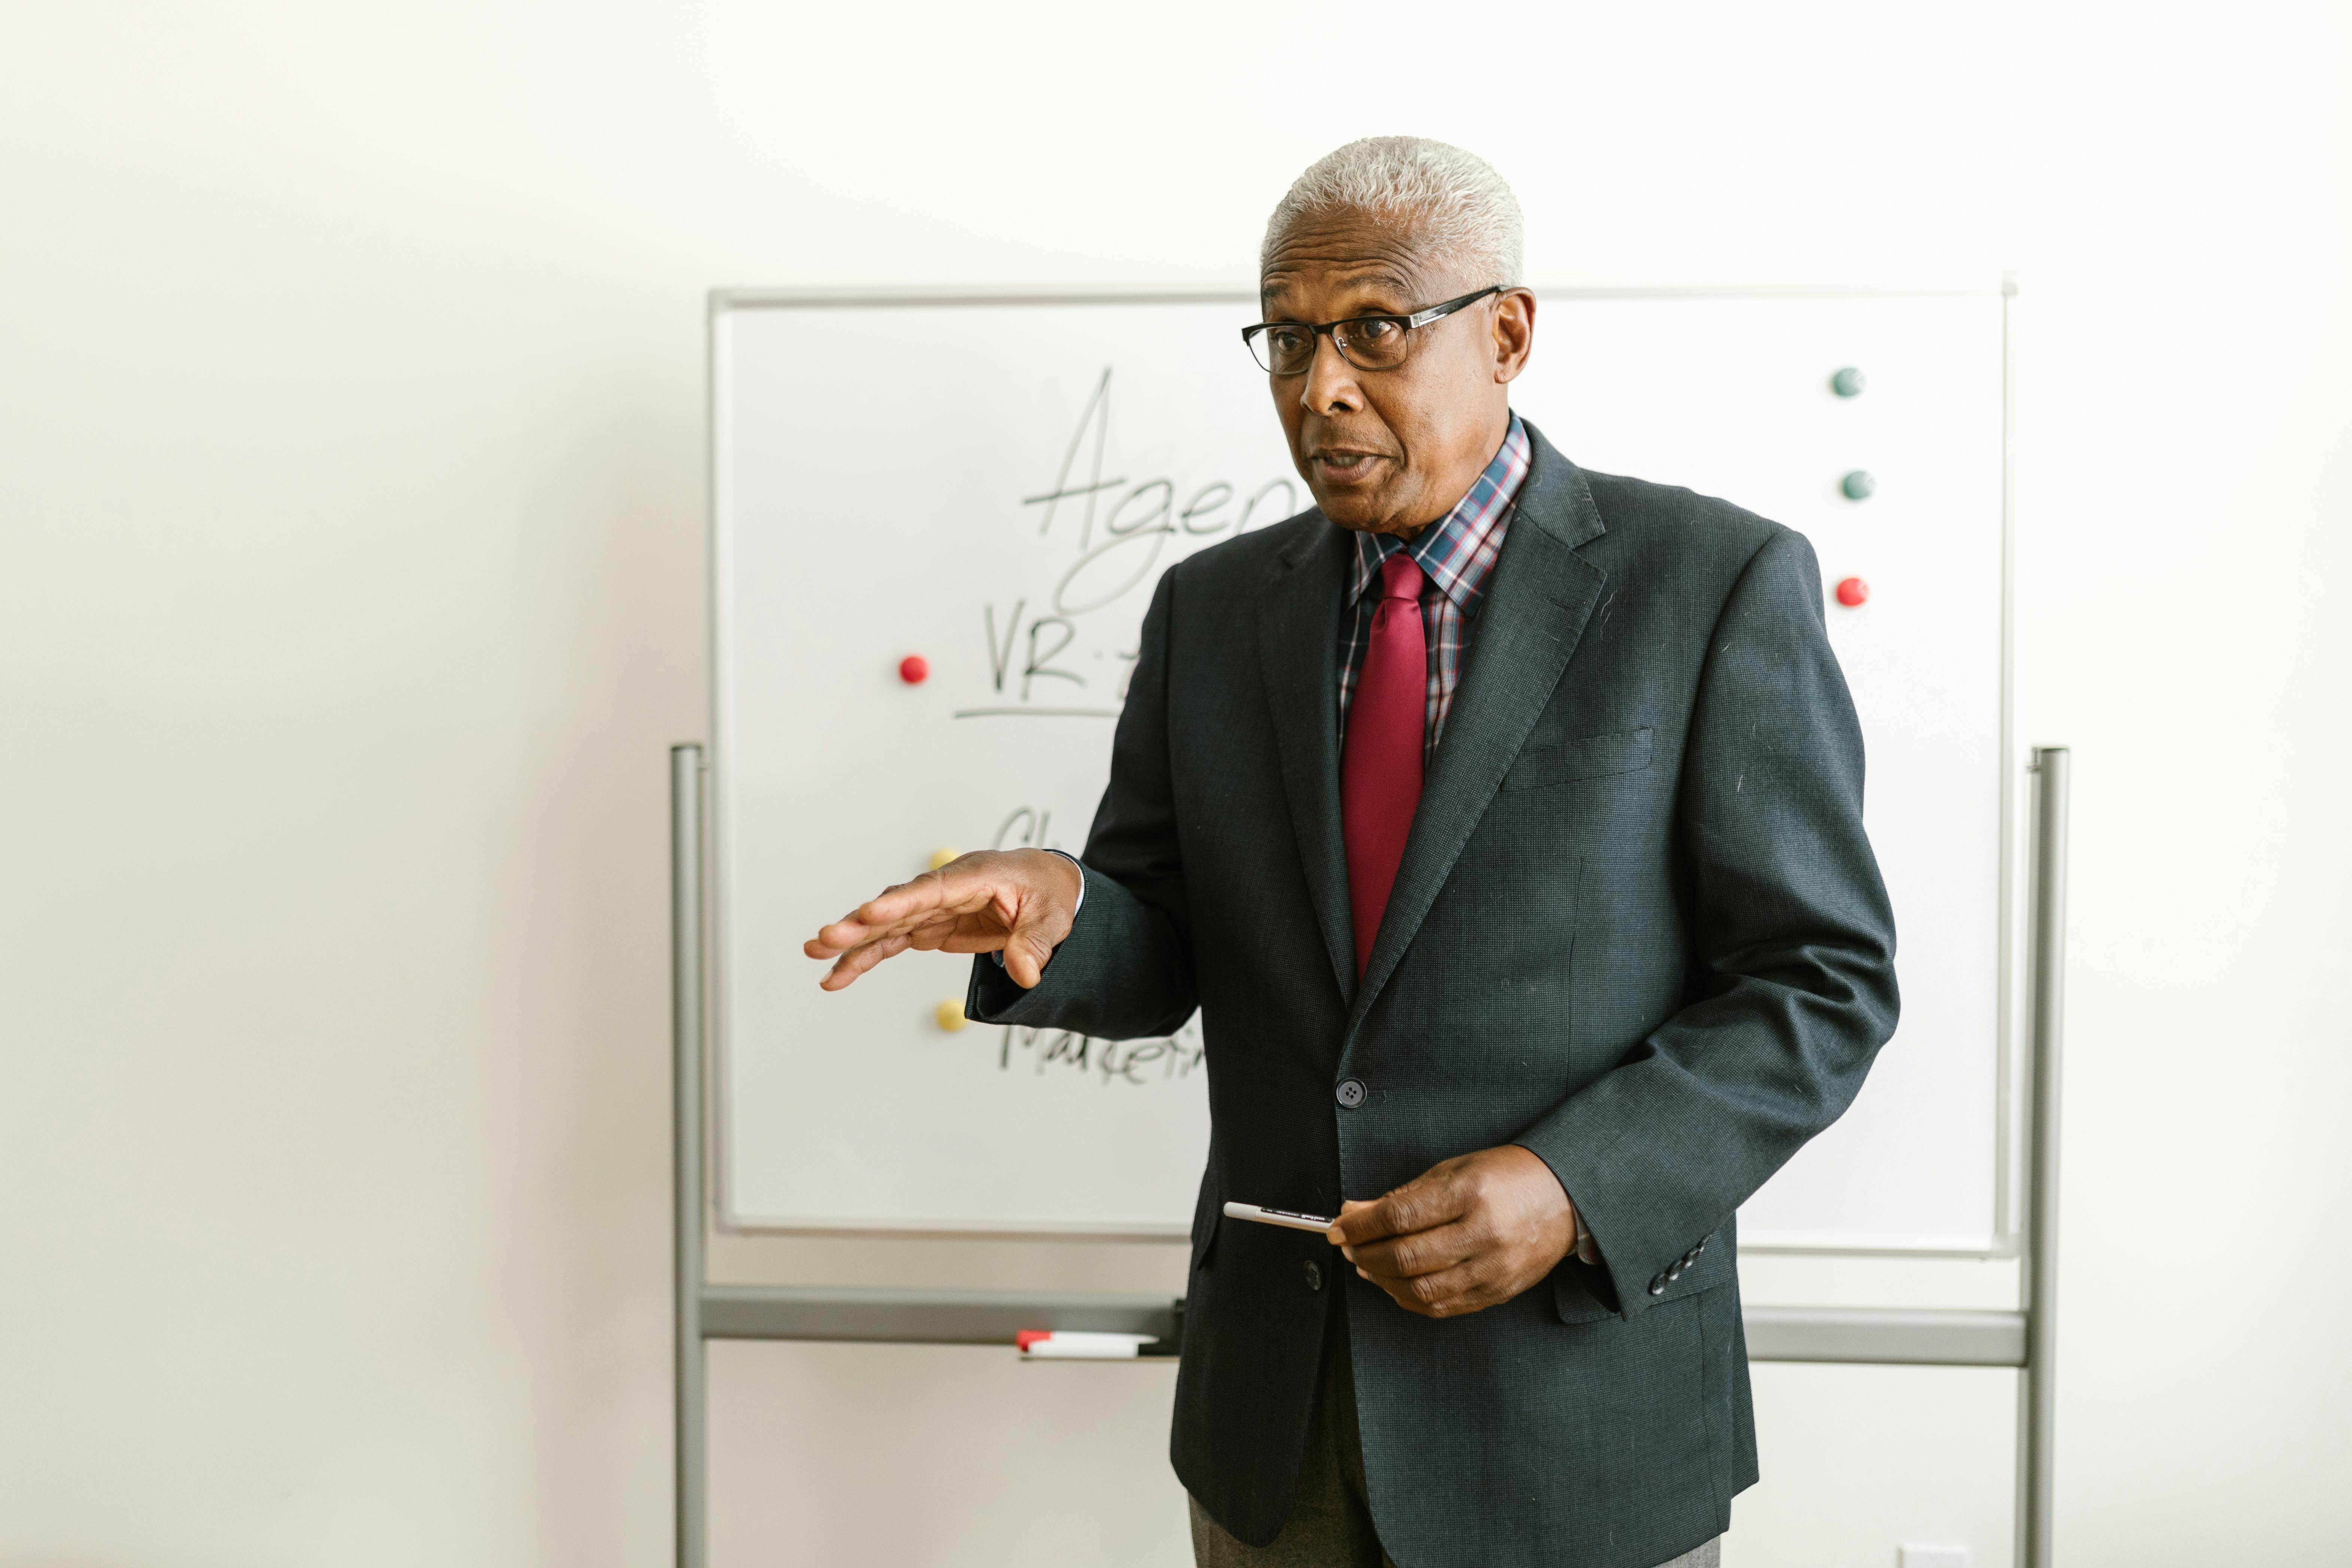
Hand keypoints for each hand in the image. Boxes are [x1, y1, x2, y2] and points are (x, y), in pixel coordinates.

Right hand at [803, 849, 1082, 990]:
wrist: (1045, 885)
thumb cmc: (1048, 892)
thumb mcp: (1052, 916)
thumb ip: (1036, 943)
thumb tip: (1025, 974)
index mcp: (974, 876)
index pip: (933, 889)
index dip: (901, 903)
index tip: (869, 914)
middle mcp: (944, 889)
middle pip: (897, 907)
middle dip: (860, 925)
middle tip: (824, 940)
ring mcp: (933, 908)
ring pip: (885, 926)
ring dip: (852, 943)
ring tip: (816, 958)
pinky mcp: (929, 927)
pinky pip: (892, 942)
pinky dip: (866, 957)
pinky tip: (838, 974)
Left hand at [1327, 1145, 1576, 1318]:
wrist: (1567, 1197)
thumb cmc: (1511, 1176)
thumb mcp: (1455, 1170)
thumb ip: (1404, 1195)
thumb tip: (1357, 1211)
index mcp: (1470, 1193)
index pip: (1399, 1215)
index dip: (1360, 1225)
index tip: (1339, 1226)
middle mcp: (1484, 1233)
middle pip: (1406, 1256)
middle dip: (1365, 1253)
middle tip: (1349, 1245)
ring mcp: (1493, 1269)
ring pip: (1420, 1289)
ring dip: (1382, 1279)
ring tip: (1367, 1264)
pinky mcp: (1498, 1293)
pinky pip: (1442, 1306)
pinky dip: (1409, 1299)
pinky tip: (1395, 1284)